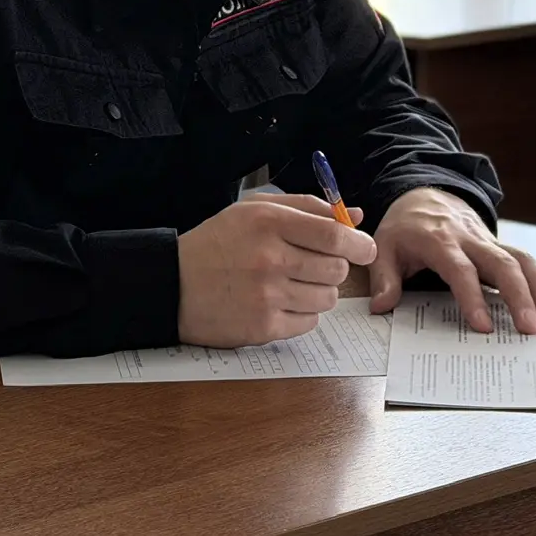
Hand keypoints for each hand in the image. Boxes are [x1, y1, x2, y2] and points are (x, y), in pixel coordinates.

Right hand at [178, 194, 377, 347]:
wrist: (171, 284)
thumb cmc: (216, 243)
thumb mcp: (254, 210)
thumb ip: (307, 208)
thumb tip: (355, 215)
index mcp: (268, 223)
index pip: (334, 235)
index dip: (359, 243)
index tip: (364, 248)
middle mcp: (269, 259)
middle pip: (336, 269)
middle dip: (334, 267)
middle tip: (313, 264)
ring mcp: (266, 296)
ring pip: (327, 298)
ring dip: (318, 291)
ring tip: (291, 283)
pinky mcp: (262, 327)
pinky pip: (309, 322)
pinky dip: (301, 313)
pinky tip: (278, 302)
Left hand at [370, 188, 535, 333]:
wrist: (425, 194)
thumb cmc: (404, 228)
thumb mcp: (384, 247)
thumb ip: (384, 278)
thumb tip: (382, 308)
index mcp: (440, 241)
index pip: (460, 270)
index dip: (473, 297)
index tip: (484, 326)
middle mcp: (471, 240)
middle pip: (503, 264)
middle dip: (520, 297)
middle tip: (532, 330)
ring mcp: (490, 242)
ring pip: (523, 261)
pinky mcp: (502, 247)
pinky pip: (529, 262)